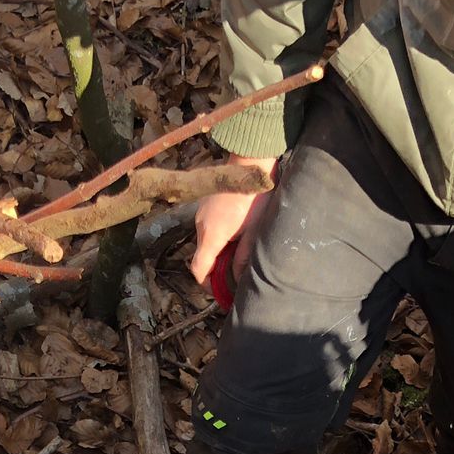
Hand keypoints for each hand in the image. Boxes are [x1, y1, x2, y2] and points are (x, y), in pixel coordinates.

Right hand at [191, 155, 276, 288]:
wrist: (249, 163)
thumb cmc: (255, 197)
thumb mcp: (254, 231)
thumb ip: (243, 257)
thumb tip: (236, 277)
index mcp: (211, 235)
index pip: (198, 269)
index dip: (206, 284)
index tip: (219, 290)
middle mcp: (200, 225)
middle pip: (201, 256)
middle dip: (214, 268)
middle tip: (233, 274)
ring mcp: (201, 213)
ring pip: (205, 242)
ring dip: (217, 251)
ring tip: (237, 251)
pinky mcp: (206, 205)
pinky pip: (207, 228)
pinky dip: (217, 237)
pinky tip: (234, 233)